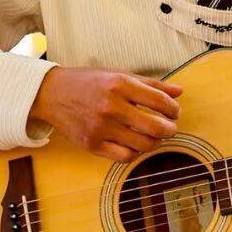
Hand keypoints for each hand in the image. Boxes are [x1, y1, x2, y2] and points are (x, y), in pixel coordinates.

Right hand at [29, 67, 182, 162]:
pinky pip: (125, 156)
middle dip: (170, 130)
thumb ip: (150, 84)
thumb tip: (179, 92)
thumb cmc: (88, 82)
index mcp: (120, 84)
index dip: (173, 109)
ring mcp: (101, 127)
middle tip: (170, 128)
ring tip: (153, 136)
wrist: (52, 93)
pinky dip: (135, 152)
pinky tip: (134, 144)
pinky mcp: (92, 144)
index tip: (174, 112)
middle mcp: (111, 106)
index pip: (160, 102)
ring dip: (155, 142)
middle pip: (156, 127)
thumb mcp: (119, 75)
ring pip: (143, 145)